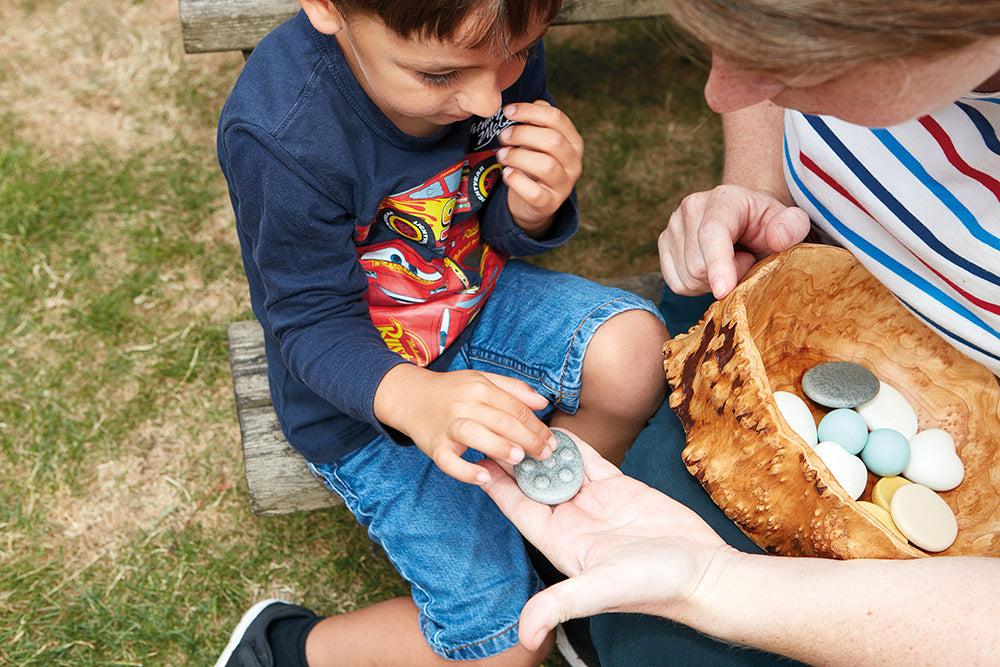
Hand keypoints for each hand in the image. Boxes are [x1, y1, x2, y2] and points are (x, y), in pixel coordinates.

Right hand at [373, 364, 556, 484]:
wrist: (409, 396)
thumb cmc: (451, 390)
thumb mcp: (482, 379)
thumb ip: (514, 389)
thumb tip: (543, 402)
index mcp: (479, 387)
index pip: (515, 407)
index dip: (537, 425)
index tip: (552, 441)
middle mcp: (464, 404)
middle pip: (501, 421)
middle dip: (528, 439)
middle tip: (545, 455)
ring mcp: (447, 425)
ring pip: (475, 435)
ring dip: (499, 447)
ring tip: (519, 460)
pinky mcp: (433, 445)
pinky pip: (449, 461)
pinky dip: (465, 471)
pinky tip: (483, 477)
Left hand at [480, 431, 731, 650]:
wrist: (704, 574)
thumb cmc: (655, 587)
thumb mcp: (602, 589)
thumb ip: (561, 604)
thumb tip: (525, 635)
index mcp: (560, 544)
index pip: (518, 509)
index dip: (497, 485)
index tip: (477, 457)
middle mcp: (572, 522)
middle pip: (533, 485)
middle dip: (515, 459)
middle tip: (496, 426)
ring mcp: (596, 504)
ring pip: (558, 469)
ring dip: (542, 449)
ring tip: (522, 419)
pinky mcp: (620, 489)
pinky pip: (589, 461)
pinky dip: (574, 445)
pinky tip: (558, 428)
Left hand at [497, 100, 583, 235]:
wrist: (534, 202)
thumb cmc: (535, 163)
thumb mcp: (538, 140)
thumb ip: (537, 121)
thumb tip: (531, 104)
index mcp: (574, 142)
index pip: (557, 118)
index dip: (530, 111)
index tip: (508, 111)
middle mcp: (574, 163)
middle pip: (553, 140)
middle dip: (523, 134)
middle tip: (503, 136)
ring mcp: (564, 185)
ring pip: (546, 166)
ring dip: (518, 157)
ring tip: (502, 155)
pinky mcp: (550, 204)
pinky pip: (534, 192)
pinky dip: (517, 181)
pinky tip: (506, 173)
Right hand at [658, 184, 810, 297]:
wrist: (747, 221)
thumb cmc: (769, 226)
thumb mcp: (791, 224)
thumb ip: (793, 227)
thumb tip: (776, 238)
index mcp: (723, 198)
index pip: (713, 234)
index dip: (718, 265)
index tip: (724, 292)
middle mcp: (691, 207)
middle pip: (698, 265)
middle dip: (726, 276)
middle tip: (745, 261)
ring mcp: (673, 225)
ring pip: (686, 278)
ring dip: (712, 283)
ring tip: (730, 263)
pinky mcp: (664, 243)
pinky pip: (676, 283)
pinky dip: (696, 287)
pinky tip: (712, 271)